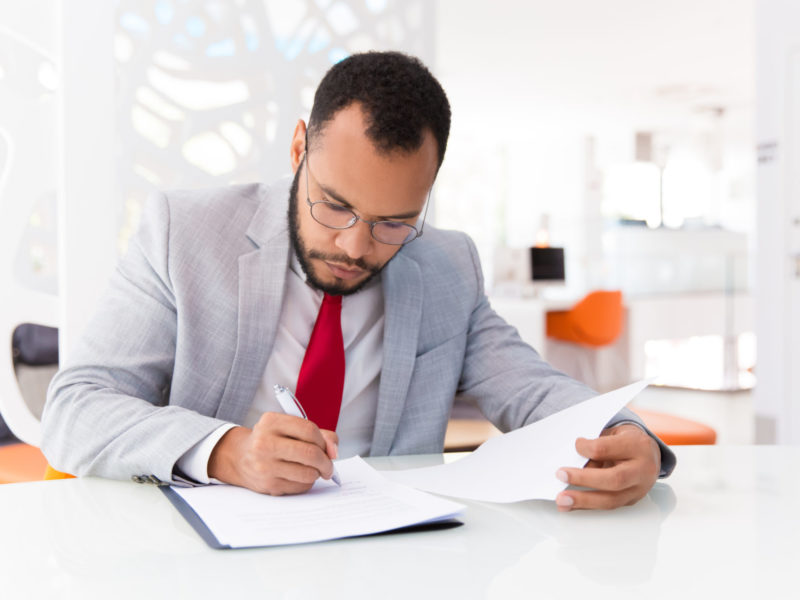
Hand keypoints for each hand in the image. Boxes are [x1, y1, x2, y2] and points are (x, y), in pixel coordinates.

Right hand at [208, 412, 338, 494]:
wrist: (240, 457)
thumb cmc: (272, 440)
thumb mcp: (289, 428)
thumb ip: (317, 434)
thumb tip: (334, 451)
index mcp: (271, 422)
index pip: (309, 430)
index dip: (324, 441)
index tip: (328, 448)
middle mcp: (265, 443)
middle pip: (310, 453)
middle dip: (326, 462)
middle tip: (329, 467)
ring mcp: (265, 465)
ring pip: (308, 473)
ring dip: (317, 473)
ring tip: (312, 470)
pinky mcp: (267, 484)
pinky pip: (299, 487)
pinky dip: (306, 483)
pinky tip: (298, 476)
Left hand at [554, 424, 660, 510]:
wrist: (649, 452)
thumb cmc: (626, 440)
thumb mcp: (612, 434)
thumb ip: (596, 447)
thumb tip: (573, 463)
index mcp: (637, 446)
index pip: (608, 449)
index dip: (587, 448)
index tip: (575, 445)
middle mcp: (643, 469)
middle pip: (614, 479)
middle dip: (584, 479)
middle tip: (561, 475)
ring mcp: (639, 489)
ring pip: (611, 499)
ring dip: (583, 500)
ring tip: (562, 500)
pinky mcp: (631, 500)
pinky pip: (608, 506)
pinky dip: (586, 506)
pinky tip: (571, 505)